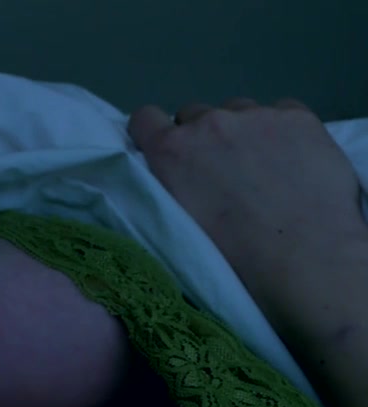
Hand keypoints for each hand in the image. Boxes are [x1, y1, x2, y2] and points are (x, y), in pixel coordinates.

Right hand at [127, 97, 367, 297]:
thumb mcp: (175, 221)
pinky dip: (283, 131)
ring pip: (240, 111)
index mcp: (172, 151)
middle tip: (221, 171)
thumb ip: (166, 185)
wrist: (301, 254)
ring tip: (263, 167)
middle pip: (195, 114)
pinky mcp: (298, 117)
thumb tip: (169, 174)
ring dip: (243, 132)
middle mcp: (209, 122)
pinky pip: (283, 112)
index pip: (144, 118)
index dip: (154, 132)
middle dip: (202, 138)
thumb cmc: (229, 254)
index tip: (167, 152)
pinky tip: (294, 160)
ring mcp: (257, 116)